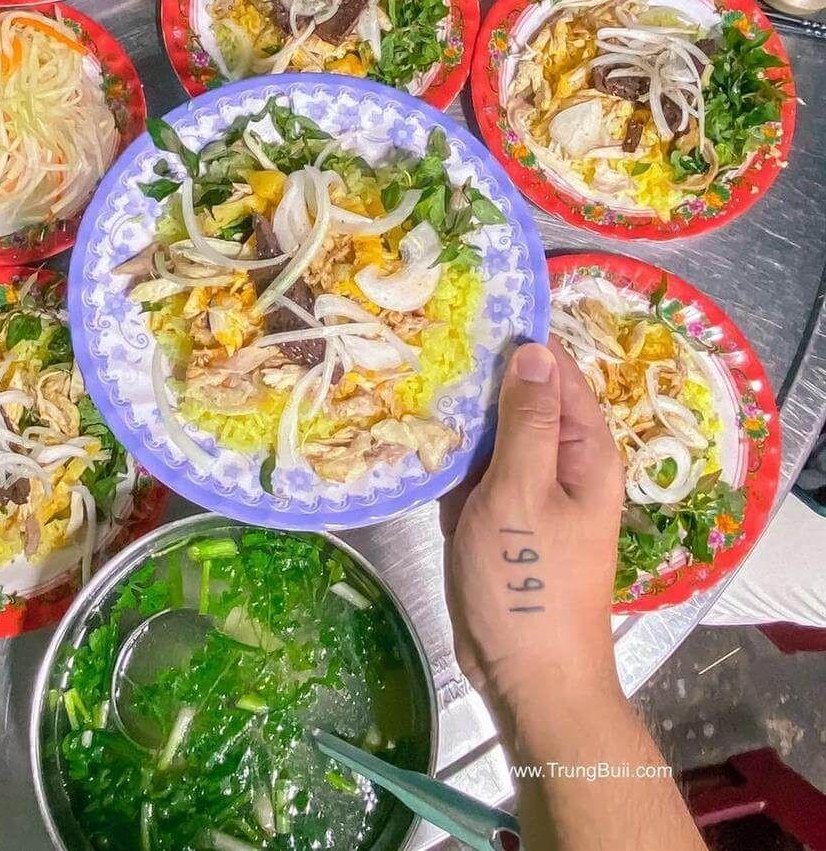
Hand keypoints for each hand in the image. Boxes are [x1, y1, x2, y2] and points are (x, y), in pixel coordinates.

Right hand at [446, 338, 624, 711]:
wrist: (526, 677)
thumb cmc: (528, 584)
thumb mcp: (522, 491)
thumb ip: (526, 419)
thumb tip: (532, 347)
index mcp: (585, 449)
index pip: (555, 371)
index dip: (515, 344)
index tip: (463, 317)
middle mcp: (563, 462)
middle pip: (519, 400)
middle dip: (476, 387)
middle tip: (420, 357)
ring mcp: (530, 491)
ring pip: (491, 438)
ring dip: (457, 430)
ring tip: (408, 397)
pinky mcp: (502, 518)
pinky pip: (475, 475)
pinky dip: (451, 470)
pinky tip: (416, 453)